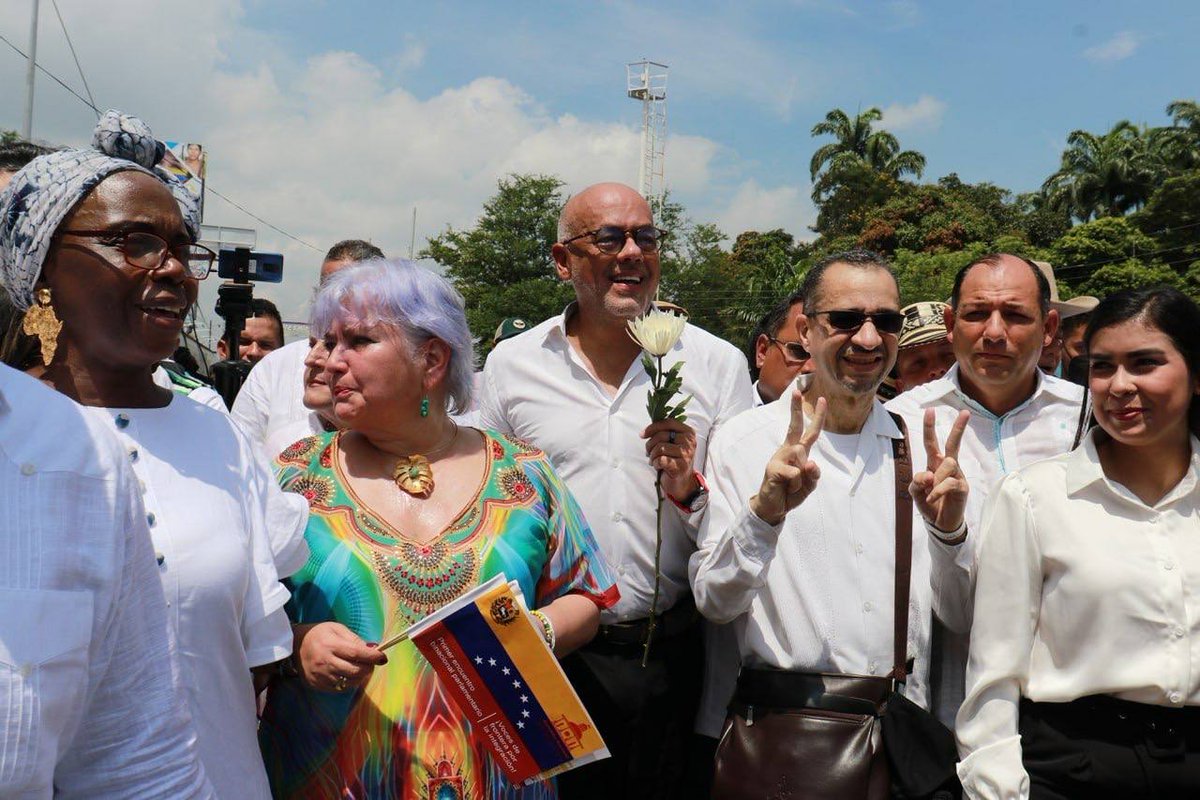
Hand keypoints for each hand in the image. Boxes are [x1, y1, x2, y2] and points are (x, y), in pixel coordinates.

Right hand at [294, 622, 387, 692]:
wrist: (294, 645)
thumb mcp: (337, 629)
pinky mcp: (316, 685)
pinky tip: (346, 673)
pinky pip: (339, 688)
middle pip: (355, 671)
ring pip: (349, 682)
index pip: (356, 654)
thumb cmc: (319, 634)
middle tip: (371, 662)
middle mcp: (325, 662)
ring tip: (359, 667)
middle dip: (368, 668)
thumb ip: (355, 639)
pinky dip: (348, 682)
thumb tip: (373, 649)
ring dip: (359, 676)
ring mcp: (320, 676)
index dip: (372, 657)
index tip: (382, 657)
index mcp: (330, 645)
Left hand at [642, 419, 697, 497]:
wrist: (682, 481)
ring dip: (652, 456)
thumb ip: (663, 433)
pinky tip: (658, 466)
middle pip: (662, 436)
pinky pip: (661, 460)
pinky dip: (656, 463)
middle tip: (648, 453)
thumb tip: (645, 431)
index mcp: (688, 432)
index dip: (653, 427)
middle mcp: (689, 441)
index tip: (642, 435)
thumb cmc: (674, 459)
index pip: (668, 422)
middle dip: (650, 445)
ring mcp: (687, 454)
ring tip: (654, 460)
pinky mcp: (682, 466)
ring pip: (660, 448)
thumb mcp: (671, 443)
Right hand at [749, 391, 826, 525]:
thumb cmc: (790, 493)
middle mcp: (788, 451)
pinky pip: (796, 474)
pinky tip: (786, 488)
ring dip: (803, 477)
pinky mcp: (773, 468)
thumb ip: (813, 475)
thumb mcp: (808, 486)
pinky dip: (796, 485)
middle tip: (796, 391)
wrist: (772, 508)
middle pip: (795, 427)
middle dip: (796, 409)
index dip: (817, 417)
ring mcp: (779, 458)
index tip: (821, 400)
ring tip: (792, 486)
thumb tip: (810, 462)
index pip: (809, 432)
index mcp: (798, 453)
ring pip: (801, 457)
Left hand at [910, 408, 969, 533]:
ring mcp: (957, 475)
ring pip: (947, 464)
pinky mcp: (962, 487)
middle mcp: (948, 466)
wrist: (940, 523)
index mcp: (934, 464)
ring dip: (934, 480)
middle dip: (958, 428)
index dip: (930, 427)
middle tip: (965, 412)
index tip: (930, 410)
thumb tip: (928, 474)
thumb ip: (916, 482)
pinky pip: (949, 483)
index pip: (932, 443)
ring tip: (931, 493)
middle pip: (952, 444)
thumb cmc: (929, 503)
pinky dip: (937, 491)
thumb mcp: (915, 492)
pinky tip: (932, 499)